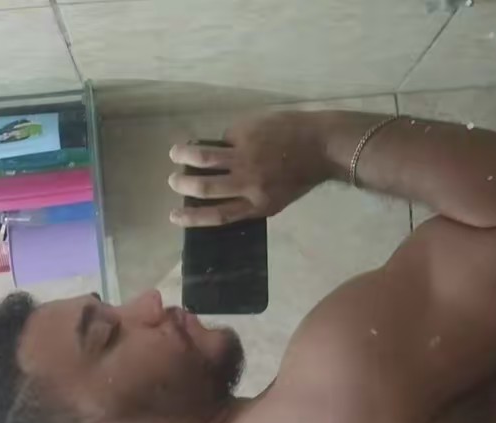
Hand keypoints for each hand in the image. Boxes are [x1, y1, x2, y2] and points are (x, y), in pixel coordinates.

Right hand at [168, 111, 328, 226]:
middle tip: (173, 180)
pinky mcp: (246, 132)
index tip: (174, 216)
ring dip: (183, 155)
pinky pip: (224, 137)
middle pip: (204, 187)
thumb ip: (250, 200)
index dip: (193, 218)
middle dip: (182, 183)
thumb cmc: (301, 176)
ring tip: (174, 154)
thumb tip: (219, 194)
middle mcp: (248, 183)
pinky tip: (226, 138)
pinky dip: (222, 139)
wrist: (321, 145)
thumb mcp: (278, 199)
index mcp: (258, 205)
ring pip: (203, 157)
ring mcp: (245, 155)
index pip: (218, 215)